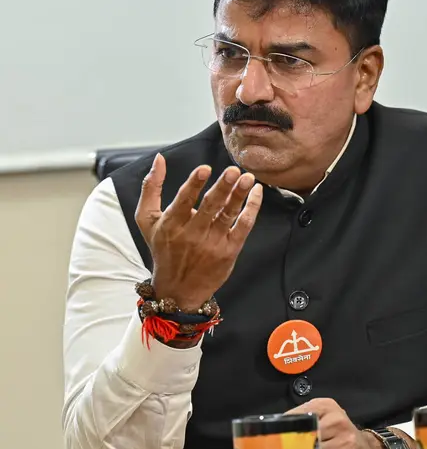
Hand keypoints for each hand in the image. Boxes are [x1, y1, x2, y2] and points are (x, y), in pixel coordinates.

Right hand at [135, 153, 262, 311]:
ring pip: (228, 215)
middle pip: (210, 207)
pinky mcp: (229, 251)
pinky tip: (256, 193)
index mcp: (171, 224)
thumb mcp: (146, 220)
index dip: (194, 184)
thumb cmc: (163, 248)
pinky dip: (251, 209)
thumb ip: (151, 188)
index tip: (205, 169)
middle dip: (223, 188)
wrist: (177, 289)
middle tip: (234, 171)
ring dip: (240, 195)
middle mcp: (192, 234)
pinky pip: (243, 227)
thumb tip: (159, 159)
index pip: (184, 201)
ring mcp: (212, 243)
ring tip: (248, 178)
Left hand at [286, 398, 390, 448]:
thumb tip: (276, 426)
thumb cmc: (341, 437)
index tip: (272, 436)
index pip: (301, 414)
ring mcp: (347, 442)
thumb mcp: (325, 420)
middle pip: (307, 436)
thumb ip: (304, 420)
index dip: (285, 427)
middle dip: (292, 448)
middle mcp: (339, 421)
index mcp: (328, 406)